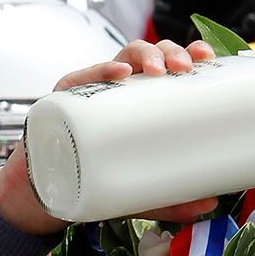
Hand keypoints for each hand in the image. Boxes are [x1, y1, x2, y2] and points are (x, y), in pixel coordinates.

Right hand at [0, 40, 219, 234]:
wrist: (45, 192)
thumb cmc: (96, 177)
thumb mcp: (140, 192)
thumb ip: (172, 200)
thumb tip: (209, 203)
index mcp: (146, 99)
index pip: (171, 66)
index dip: (190, 54)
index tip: (208, 57)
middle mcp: (123, 89)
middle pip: (152, 55)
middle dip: (171, 52)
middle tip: (184, 68)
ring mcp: (95, 89)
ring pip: (123, 57)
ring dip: (144, 55)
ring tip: (157, 69)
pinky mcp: (66, 98)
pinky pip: (83, 76)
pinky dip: (102, 70)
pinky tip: (120, 74)